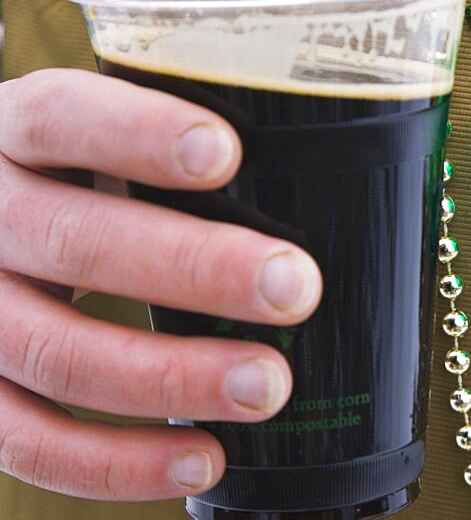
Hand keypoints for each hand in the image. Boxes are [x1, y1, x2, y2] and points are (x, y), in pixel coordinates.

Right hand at [0, 69, 321, 500]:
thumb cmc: (70, 185)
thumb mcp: (93, 145)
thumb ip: (167, 155)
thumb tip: (330, 181)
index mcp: (14, 135)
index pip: (62, 118)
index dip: (138, 134)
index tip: (229, 153)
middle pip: (74, 241)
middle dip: (194, 269)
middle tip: (295, 288)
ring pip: (54, 351)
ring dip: (171, 377)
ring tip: (266, 387)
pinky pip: (27, 439)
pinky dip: (115, 462)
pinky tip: (203, 458)